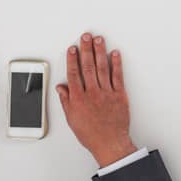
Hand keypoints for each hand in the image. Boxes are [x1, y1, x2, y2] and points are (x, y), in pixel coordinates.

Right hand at [55, 32, 135, 166]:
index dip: (72, 59)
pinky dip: (116, 64)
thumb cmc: (91, 134)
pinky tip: (115, 54)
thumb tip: (61, 87)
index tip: (72, 48)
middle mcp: (92, 93)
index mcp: (78, 98)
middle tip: (85, 37)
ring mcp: (106, 93)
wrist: (109, 143)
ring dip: (100, 52)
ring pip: (102, 68)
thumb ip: (66, 101)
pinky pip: (117, 76)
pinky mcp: (119, 95)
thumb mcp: (72, 119)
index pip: (74, 74)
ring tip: (98, 40)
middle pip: (87, 66)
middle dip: (86, 49)